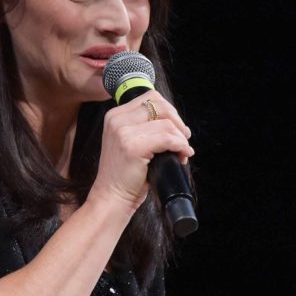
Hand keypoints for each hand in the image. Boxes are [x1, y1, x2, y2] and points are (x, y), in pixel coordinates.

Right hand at [91, 91, 193, 211]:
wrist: (112, 197)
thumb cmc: (124, 175)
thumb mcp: (129, 142)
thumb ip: (145, 127)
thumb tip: (176, 123)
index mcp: (115, 115)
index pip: (151, 98)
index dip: (170, 112)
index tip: (176, 129)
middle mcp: (117, 119)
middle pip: (160, 105)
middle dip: (178, 122)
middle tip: (183, 140)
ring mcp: (123, 131)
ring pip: (167, 123)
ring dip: (181, 139)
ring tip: (181, 152)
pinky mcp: (133, 146)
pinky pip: (168, 138)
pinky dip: (180, 146)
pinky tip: (181, 155)